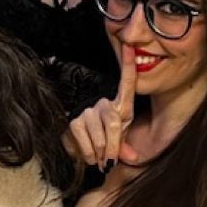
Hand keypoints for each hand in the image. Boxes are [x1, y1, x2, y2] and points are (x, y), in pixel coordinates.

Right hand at [64, 43, 141, 171]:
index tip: (130, 46)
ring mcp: (88, 111)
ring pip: (98, 134)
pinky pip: (82, 137)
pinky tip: (88, 156)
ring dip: (99, 152)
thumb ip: (126, 148)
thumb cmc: (108, 144)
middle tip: (110, 160)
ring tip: (99, 159)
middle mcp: (105, 104)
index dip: (128, 65)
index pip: (127, 83)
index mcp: (122, 107)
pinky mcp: (74, 120)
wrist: (87, 154)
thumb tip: (131, 156)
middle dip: (113, 146)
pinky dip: (87, 152)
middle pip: (113, 122)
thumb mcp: (122, 144)